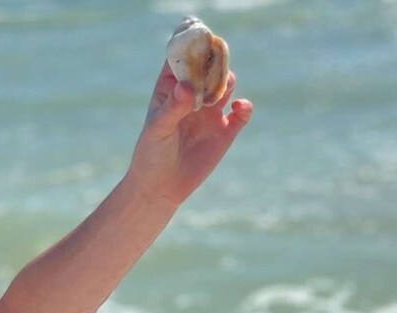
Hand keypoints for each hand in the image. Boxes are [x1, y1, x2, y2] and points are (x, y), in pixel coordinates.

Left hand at [126, 62, 252, 207]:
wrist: (161, 186)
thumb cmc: (151, 154)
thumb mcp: (158, 129)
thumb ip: (173, 107)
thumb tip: (188, 87)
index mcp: (171, 89)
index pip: (182, 60)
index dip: (191, 48)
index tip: (200, 42)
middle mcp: (193, 96)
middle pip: (208, 68)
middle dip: (214, 63)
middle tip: (216, 65)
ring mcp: (210, 112)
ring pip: (226, 85)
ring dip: (226, 82)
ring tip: (220, 92)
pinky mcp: (225, 131)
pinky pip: (241, 113)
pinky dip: (245, 106)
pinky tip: (238, 107)